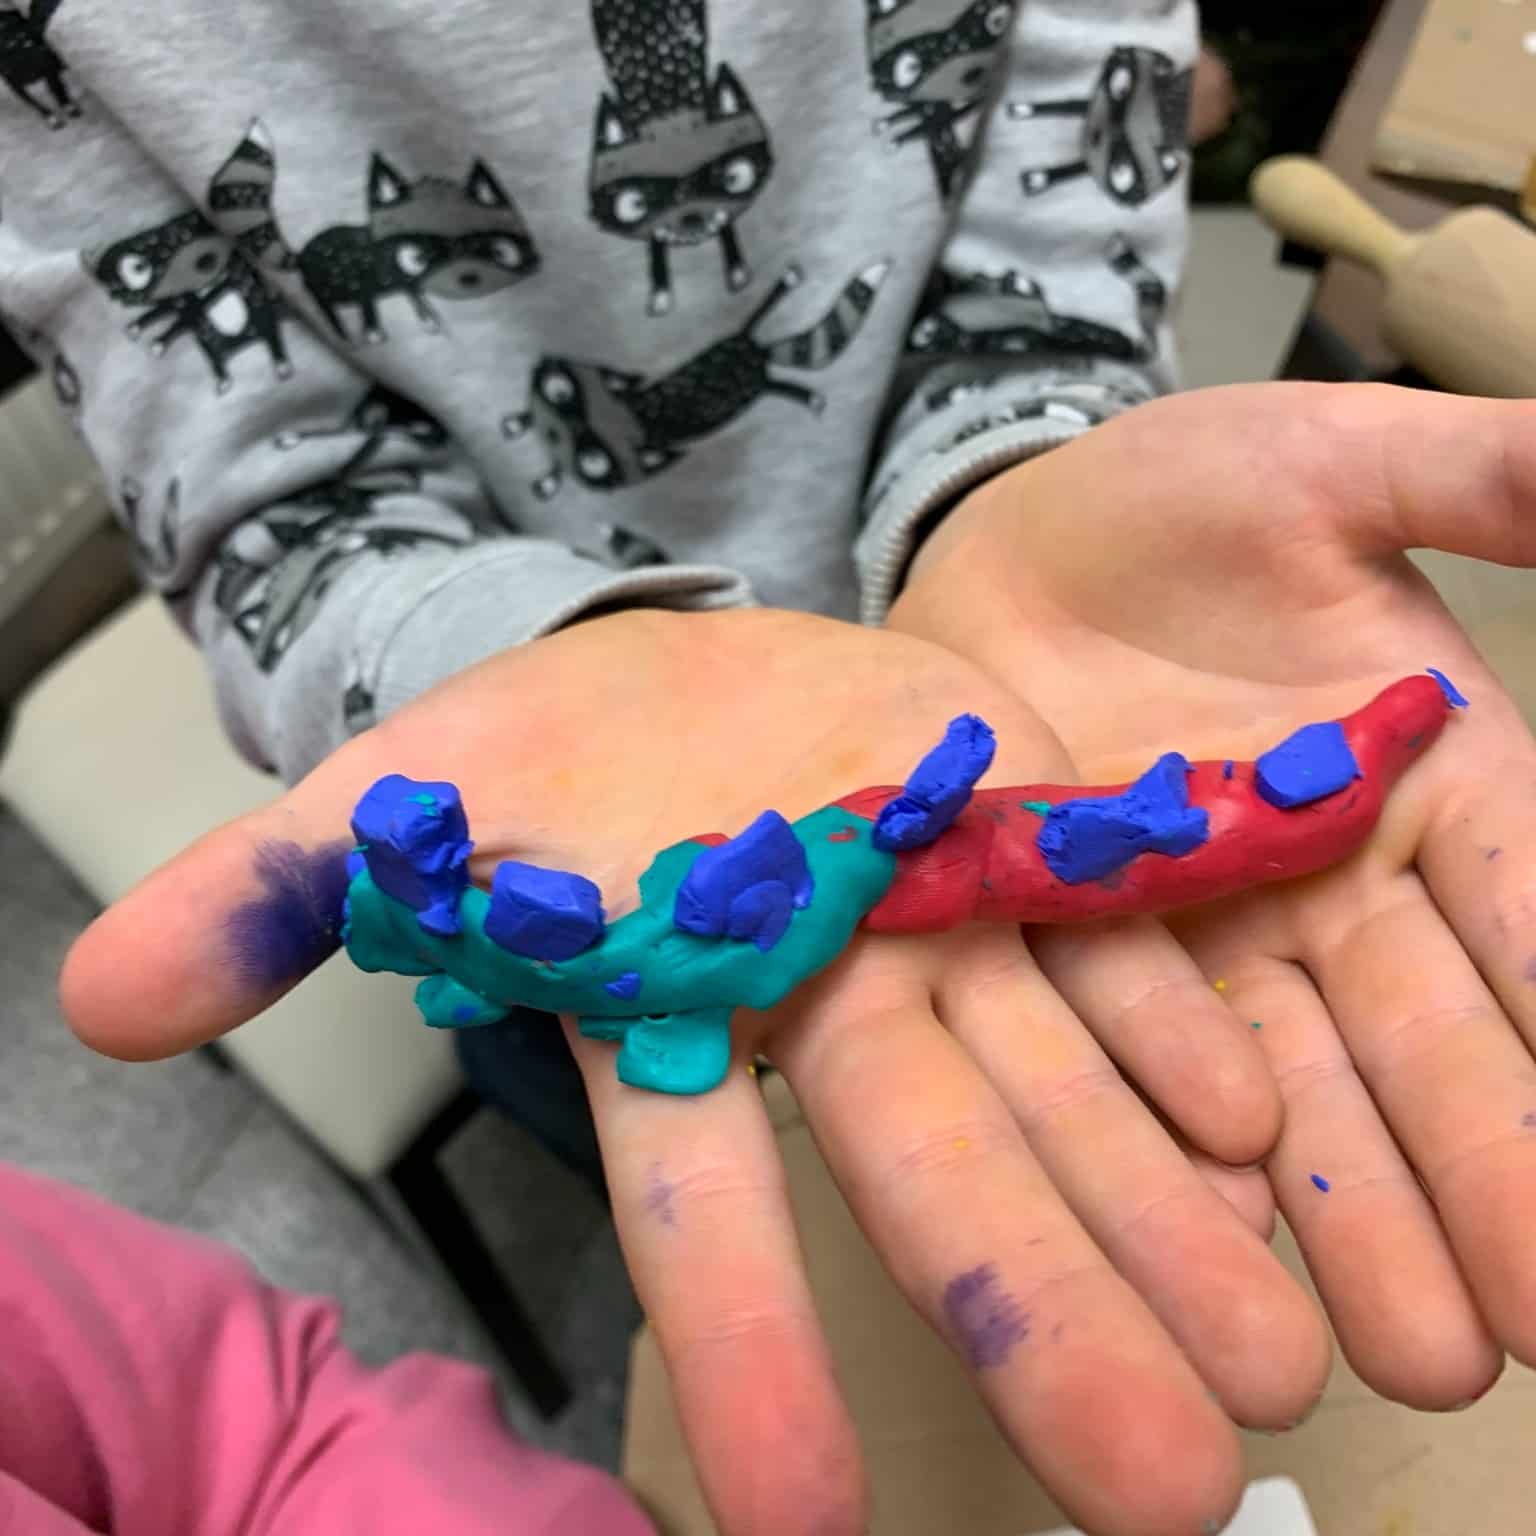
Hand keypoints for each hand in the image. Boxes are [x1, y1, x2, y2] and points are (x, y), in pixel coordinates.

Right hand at [65, 608, 1316, 1535]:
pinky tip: (1243, 1116)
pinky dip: (1174, 1016)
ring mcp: (938, 920)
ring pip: (1058, 1080)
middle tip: (1159, 1500)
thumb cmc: (535, 758)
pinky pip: (1110, 931)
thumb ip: (268, 891)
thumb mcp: (391, 801)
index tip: (792, 1534)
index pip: (700, 1206)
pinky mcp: (1018, 827)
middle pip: (933, 1173)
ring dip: (1158, 1211)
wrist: (676, 665)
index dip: (740, 1349)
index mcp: (676, 1014)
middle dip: (1037, 1321)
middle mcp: (824, 999)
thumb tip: (97, 997)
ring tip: (1264, 1359)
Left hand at [894, 382, 1535, 1411]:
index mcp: (1436, 779)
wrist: (998, 537)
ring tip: (1398, 1353)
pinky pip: (1147, 1058)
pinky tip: (1217, 1245)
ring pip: (1298, 1083)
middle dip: (1470, 1183)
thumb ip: (1480, 482)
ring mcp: (1211, 927)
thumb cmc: (1169, 500)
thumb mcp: (1327, 470)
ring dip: (1348, 1217)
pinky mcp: (1090, 943)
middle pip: (1421, 1044)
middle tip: (1494, 1342)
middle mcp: (1335, 882)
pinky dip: (1185, 1152)